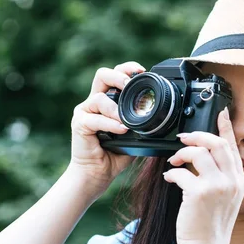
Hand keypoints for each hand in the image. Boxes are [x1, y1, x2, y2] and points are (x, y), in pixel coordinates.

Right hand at [67, 61, 145, 195]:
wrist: (97, 174)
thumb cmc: (114, 155)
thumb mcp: (134, 136)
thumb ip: (142, 124)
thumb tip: (164, 119)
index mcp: (107, 102)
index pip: (114, 75)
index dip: (127, 69)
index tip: (141, 71)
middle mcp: (93, 103)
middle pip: (102, 75)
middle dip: (118, 76)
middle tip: (130, 84)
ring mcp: (84, 113)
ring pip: (99, 98)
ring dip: (116, 108)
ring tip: (126, 121)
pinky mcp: (79, 125)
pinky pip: (95, 119)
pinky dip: (110, 124)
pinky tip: (121, 130)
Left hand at [163, 108, 243, 243]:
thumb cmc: (210, 226)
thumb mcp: (224, 199)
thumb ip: (220, 177)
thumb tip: (201, 155)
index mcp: (240, 181)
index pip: (233, 147)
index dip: (225, 127)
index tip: (220, 113)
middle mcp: (233, 182)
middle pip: (217, 143)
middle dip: (198, 135)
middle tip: (183, 137)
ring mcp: (218, 187)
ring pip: (198, 153)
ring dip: (181, 153)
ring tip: (174, 162)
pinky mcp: (200, 193)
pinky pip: (182, 171)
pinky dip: (172, 172)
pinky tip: (169, 177)